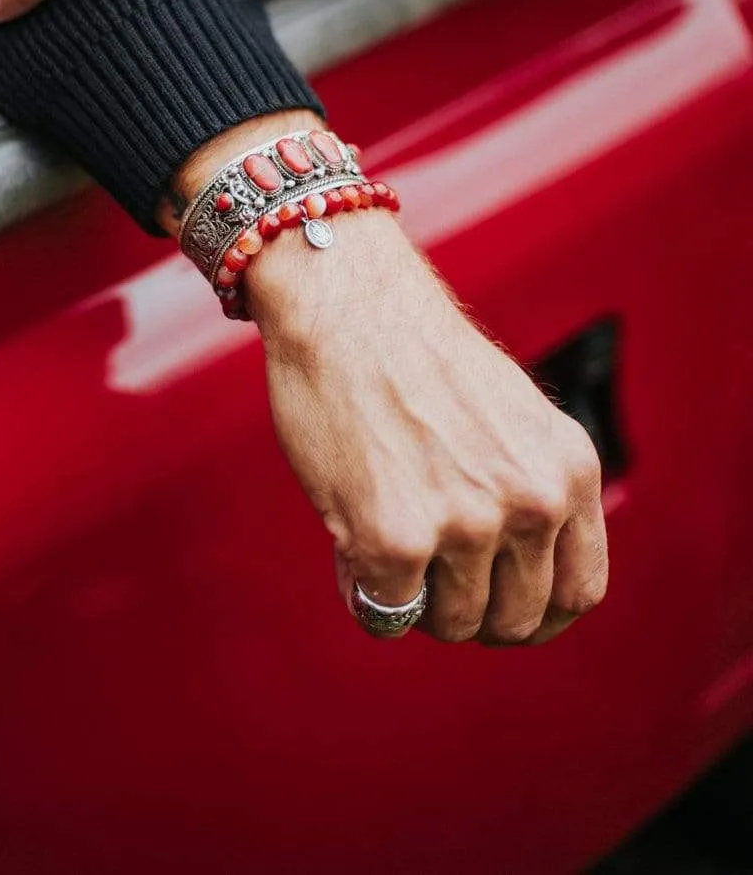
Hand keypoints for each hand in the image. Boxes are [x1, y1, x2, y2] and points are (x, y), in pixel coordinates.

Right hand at [166, 112, 607, 645]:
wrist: (346, 301)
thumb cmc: (414, 353)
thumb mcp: (512, 416)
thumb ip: (527, 487)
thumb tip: (508, 580)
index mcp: (569, 469)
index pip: (580, 592)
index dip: (536, 614)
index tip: (497, 605)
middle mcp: (532, 501)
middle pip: (516, 621)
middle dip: (470, 611)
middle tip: (428, 577)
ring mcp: (467, 526)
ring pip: (450, 624)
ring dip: (414, 599)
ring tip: (382, 539)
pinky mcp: (396, 542)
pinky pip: (385, 613)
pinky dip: (361, 589)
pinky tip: (347, 539)